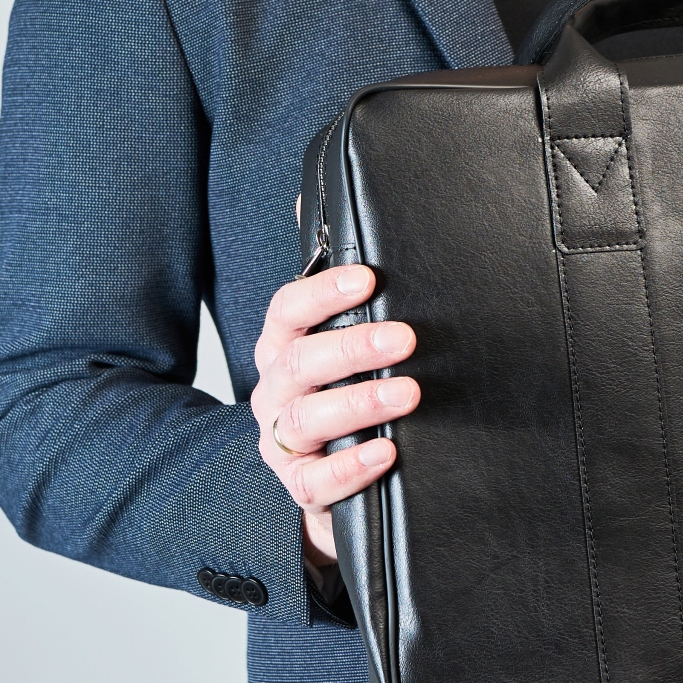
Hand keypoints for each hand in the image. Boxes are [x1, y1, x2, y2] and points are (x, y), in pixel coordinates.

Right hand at [251, 266, 418, 560]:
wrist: (327, 476)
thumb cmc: (338, 394)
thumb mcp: (338, 340)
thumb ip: (334, 283)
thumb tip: (311, 196)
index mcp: (282, 348)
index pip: (288, 310)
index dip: (324, 292)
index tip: (368, 279)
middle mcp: (274, 391)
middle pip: (300, 363)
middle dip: (353, 347)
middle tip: (405, 338)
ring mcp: (282, 441)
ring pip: (307, 419)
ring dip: (359, 403)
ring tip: (408, 393)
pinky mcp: (300, 486)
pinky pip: (316, 481)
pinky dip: (351, 468)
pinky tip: (387, 453)